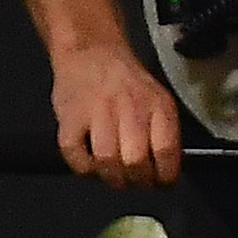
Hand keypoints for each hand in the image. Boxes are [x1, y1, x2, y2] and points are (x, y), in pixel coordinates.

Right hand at [53, 46, 183, 189]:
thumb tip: (168, 171)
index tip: (162, 185)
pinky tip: (91, 165)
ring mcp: (97, 113)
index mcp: (157, 106)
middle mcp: (130, 109)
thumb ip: (163, 132)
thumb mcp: (157, 100)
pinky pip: (76, 156)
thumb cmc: (128, 84)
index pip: (166, 150)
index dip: (165, 176)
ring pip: (107, 162)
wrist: (92, 52)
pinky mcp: (69, 119)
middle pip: (136, 161)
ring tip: (115, 179)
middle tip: (136, 184)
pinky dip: (84, 169)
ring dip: (112, 180)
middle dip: (138, 182)